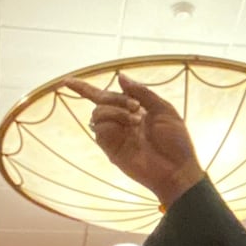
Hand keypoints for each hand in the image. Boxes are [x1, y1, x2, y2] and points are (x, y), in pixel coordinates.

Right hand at [65, 74, 204, 207]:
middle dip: (115, 98)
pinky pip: (99, 128)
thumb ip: (143, 93)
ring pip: (97, 113)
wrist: (177, 168)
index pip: (105, 97)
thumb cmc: (176, 141)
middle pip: (101, 101)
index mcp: (134, 111)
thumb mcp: (164, 110)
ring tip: (136, 120)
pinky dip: (112, 121)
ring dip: (115, 110)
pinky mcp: (110, 149)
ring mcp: (115, 136)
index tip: (67, 80)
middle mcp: (121, 122)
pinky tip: (130, 126)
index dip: (85, 89)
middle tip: (135, 106)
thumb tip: (120, 76)